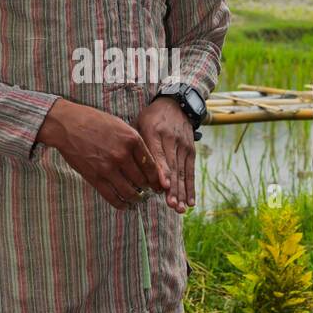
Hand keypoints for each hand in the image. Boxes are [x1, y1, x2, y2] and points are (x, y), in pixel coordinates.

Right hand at [36, 99, 166, 209]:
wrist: (68, 124)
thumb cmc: (93, 121)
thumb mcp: (120, 125)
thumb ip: (133, 143)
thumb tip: (146, 162)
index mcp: (132, 139)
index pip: (152, 166)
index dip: (157, 179)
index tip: (159, 184)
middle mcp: (123, 155)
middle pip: (142, 180)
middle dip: (148, 189)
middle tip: (149, 192)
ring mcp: (108, 168)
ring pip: (129, 191)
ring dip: (136, 198)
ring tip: (138, 199)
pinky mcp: (95, 177)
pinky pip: (112, 197)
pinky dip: (121, 204)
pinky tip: (125, 205)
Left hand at [135, 98, 194, 214]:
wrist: (176, 104)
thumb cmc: (150, 118)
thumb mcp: (138, 123)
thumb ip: (133, 143)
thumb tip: (121, 166)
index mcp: (154, 132)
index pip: (158, 154)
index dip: (162, 171)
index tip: (162, 186)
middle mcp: (171, 139)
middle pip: (172, 166)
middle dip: (172, 188)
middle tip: (170, 204)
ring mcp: (183, 146)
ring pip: (182, 172)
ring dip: (181, 192)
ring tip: (179, 208)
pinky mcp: (191, 151)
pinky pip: (190, 171)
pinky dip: (190, 188)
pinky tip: (190, 202)